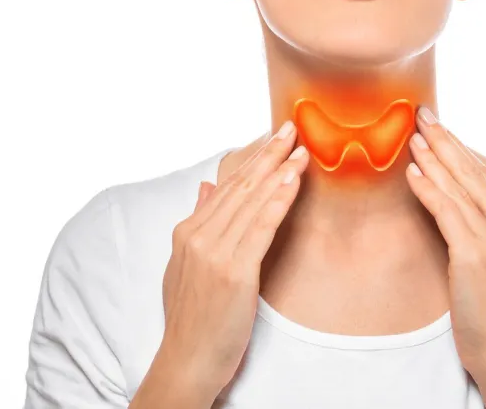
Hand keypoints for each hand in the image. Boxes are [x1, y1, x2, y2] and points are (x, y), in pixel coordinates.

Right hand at [154, 121, 308, 401]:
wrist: (187, 359)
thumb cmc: (192, 316)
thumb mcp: (185, 265)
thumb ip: (198, 222)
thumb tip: (207, 187)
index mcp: (187, 232)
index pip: (227, 186)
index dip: (252, 159)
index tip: (274, 138)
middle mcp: (198, 236)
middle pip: (240, 186)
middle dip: (268, 154)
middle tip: (291, 127)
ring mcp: (214, 253)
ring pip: (252, 201)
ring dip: (279, 170)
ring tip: (301, 147)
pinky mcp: (234, 272)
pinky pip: (261, 227)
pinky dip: (279, 200)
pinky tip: (294, 180)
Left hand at [404, 107, 485, 378]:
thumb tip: (457, 196)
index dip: (460, 147)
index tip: (440, 126)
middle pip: (472, 172)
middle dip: (445, 140)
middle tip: (422, 114)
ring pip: (459, 187)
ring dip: (433, 157)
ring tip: (412, 135)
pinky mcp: (475, 254)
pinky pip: (447, 211)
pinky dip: (428, 189)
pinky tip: (412, 172)